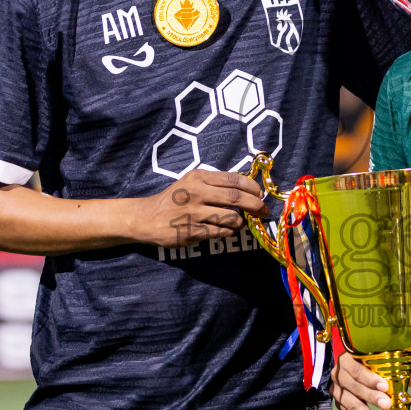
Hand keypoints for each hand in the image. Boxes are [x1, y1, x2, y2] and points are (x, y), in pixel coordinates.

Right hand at [131, 170, 265, 247]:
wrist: (147, 217)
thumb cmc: (175, 199)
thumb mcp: (192, 183)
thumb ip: (216, 184)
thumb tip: (248, 189)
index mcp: (199, 177)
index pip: (234, 180)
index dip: (252, 188)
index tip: (260, 194)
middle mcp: (197, 192)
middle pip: (236, 198)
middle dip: (255, 205)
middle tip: (264, 211)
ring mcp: (194, 213)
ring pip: (232, 218)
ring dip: (242, 222)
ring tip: (242, 222)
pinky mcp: (192, 231)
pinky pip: (221, 232)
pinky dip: (230, 231)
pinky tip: (228, 229)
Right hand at [330, 351, 410, 409]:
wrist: (349, 368)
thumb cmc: (368, 364)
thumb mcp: (380, 363)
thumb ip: (397, 371)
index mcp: (348, 359)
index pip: (357, 369)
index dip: (370, 379)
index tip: (385, 386)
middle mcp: (338, 373)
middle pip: (354, 387)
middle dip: (371, 397)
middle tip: (387, 404)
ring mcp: (335, 388)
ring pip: (349, 403)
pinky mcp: (337, 401)